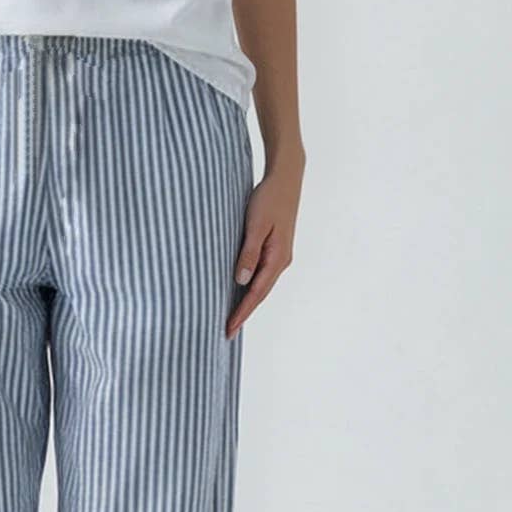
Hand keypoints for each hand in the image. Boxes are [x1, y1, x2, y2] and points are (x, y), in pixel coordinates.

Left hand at [226, 154, 302, 338]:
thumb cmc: (269, 198)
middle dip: (243, 313)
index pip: (256, 293)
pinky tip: (239, 289)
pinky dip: (250, 286)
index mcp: (278, 258)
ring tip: (231, 316)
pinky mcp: (275, 248)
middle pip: (259, 294)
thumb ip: (248, 252)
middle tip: (226, 332)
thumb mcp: (255, 224)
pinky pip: (261, 273)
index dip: (241, 312)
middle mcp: (281, 261)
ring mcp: (280, 255)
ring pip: (260, 284)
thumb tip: (240, 281)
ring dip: (246, 301)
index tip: (228, 329)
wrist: (286, 179)